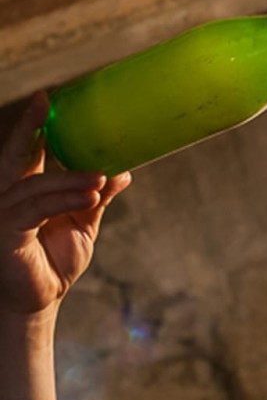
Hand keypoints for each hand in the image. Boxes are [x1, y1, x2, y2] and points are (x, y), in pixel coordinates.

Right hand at [0, 92, 131, 316]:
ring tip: (99, 179)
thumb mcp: (83, 223)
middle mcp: (7, 196)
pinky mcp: (4, 232)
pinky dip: (65, 200)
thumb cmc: (55, 262)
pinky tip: (90, 196)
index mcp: (24, 189)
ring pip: (35, 186)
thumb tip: (122, 171)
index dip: (33, 125)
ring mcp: (2, 213)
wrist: (42, 300)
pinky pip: (36, 210)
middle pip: (15, 155)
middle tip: (47, 104)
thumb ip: (96, 196)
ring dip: (70, 179)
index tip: (47, 99)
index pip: (25, 150)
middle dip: (29, 128)